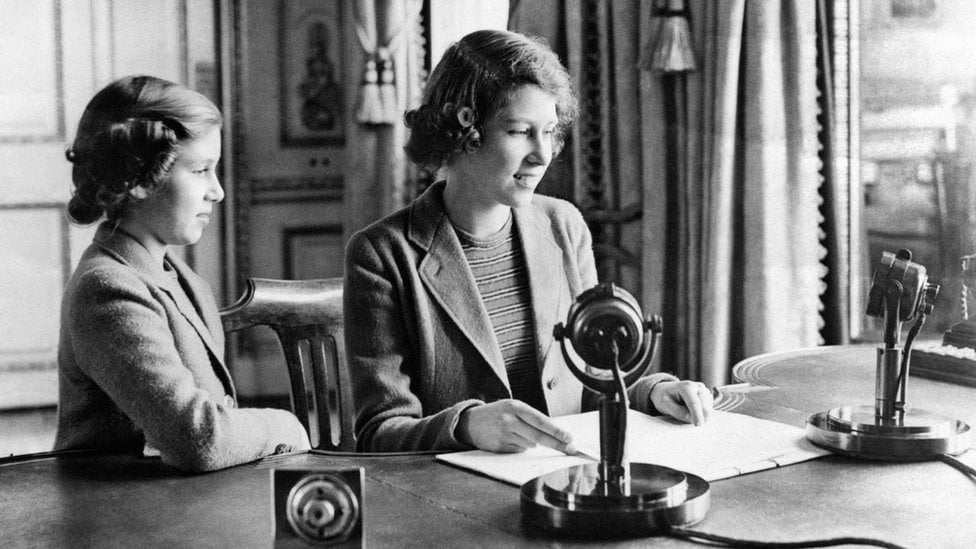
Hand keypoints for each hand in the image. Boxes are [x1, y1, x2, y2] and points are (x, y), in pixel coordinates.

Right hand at [456, 399, 576, 453]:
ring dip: (532, 442)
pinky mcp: (499, 448)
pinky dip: (520, 447)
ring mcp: (504, 435)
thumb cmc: (498, 414)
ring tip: (519, 433)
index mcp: (515, 407)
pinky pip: (519, 450)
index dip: (556, 431)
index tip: (569, 438)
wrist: (471, 422)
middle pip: (538, 436)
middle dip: (557, 444)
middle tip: (570, 449)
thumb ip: (531, 418)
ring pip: (530, 444)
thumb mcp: (513, 408)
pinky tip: (510, 439)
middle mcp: (509, 420)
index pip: (541, 421)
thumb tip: (554, 432)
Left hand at [650, 380, 712, 425]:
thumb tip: (691, 418)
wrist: (666, 390)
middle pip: (705, 407)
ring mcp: (704, 391)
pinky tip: (691, 410)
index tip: (698, 425)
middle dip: (698, 416)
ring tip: (684, 410)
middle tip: (685, 417)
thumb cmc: (664, 397)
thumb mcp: (664, 404)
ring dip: (699, 415)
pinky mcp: (707, 397)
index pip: (694, 403)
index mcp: (686, 386)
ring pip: (708, 410)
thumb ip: (678, 412)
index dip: (697, 415)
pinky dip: (701, 414)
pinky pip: (708, 410)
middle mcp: (698, 387)